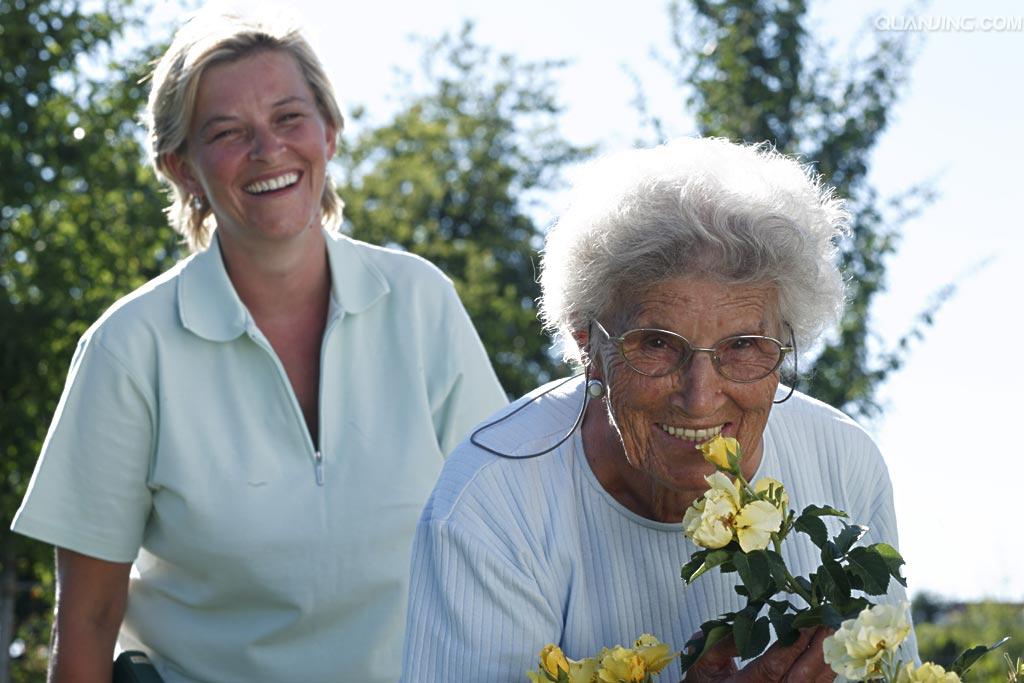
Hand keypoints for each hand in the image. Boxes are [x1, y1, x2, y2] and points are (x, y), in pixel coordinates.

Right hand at [683, 627, 835, 681]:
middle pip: (801, 676)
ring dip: (828, 659)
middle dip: (818, 648)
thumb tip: (744, 624)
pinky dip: (828, 674)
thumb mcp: (703, 662)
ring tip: (837, 633)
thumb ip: (721, 644)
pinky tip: (833, 654)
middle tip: (830, 621)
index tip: (807, 622)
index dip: (793, 644)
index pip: (774, 665)